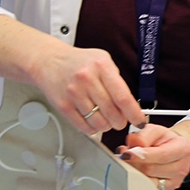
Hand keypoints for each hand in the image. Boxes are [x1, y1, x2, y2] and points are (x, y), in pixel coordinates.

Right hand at [30, 44, 146, 136]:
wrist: (49, 61)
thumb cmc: (79, 62)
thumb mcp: (103, 60)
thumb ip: (117, 80)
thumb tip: (131, 105)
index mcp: (101, 66)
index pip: (123, 97)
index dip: (134, 113)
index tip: (140, 121)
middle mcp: (87, 79)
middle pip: (112, 113)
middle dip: (121, 122)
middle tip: (121, 120)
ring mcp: (74, 93)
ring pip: (99, 123)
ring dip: (107, 126)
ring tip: (106, 119)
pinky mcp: (63, 106)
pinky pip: (84, 127)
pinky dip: (93, 129)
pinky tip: (93, 121)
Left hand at [118, 124, 189, 189]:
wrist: (173, 150)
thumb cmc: (164, 140)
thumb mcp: (155, 131)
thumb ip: (144, 135)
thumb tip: (133, 142)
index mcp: (182, 149)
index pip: (161, 155)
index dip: (142, 155)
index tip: (126, 154)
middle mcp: (182, 167)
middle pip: (151, 170)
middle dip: (134, 162)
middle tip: (124, 155)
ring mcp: (175, 182)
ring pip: (147, 182)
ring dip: (133, 172)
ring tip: (129, 162)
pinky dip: (136, 182)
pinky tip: (134, 172)